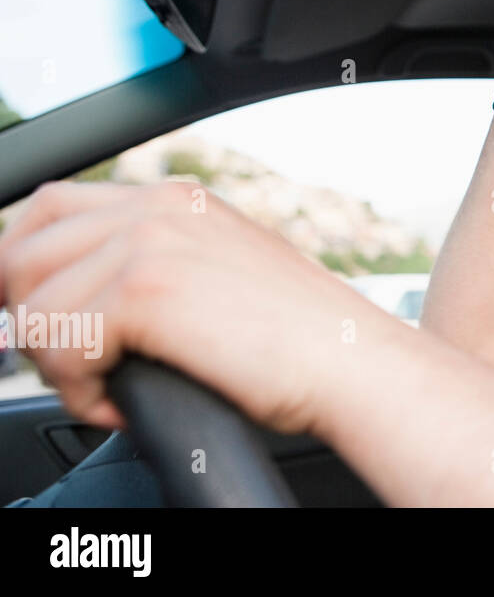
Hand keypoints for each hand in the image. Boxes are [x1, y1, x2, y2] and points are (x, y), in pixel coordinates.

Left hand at [0, 181, 405, 435]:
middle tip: (83, 367)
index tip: (36, 319)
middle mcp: (159, 206)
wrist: (352, 363)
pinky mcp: (147, 292)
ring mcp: (151, 243)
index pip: (50, 207)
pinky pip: (58, 346)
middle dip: (32, 321)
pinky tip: (126, 402)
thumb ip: (161, 264)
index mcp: (176, 199)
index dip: (25, 265)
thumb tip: (85, 298)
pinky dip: (81, 392)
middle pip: (23, 251)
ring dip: (61, 366)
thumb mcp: (222, 275)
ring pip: (34, 306)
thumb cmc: (300, 341)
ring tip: (114, 389)